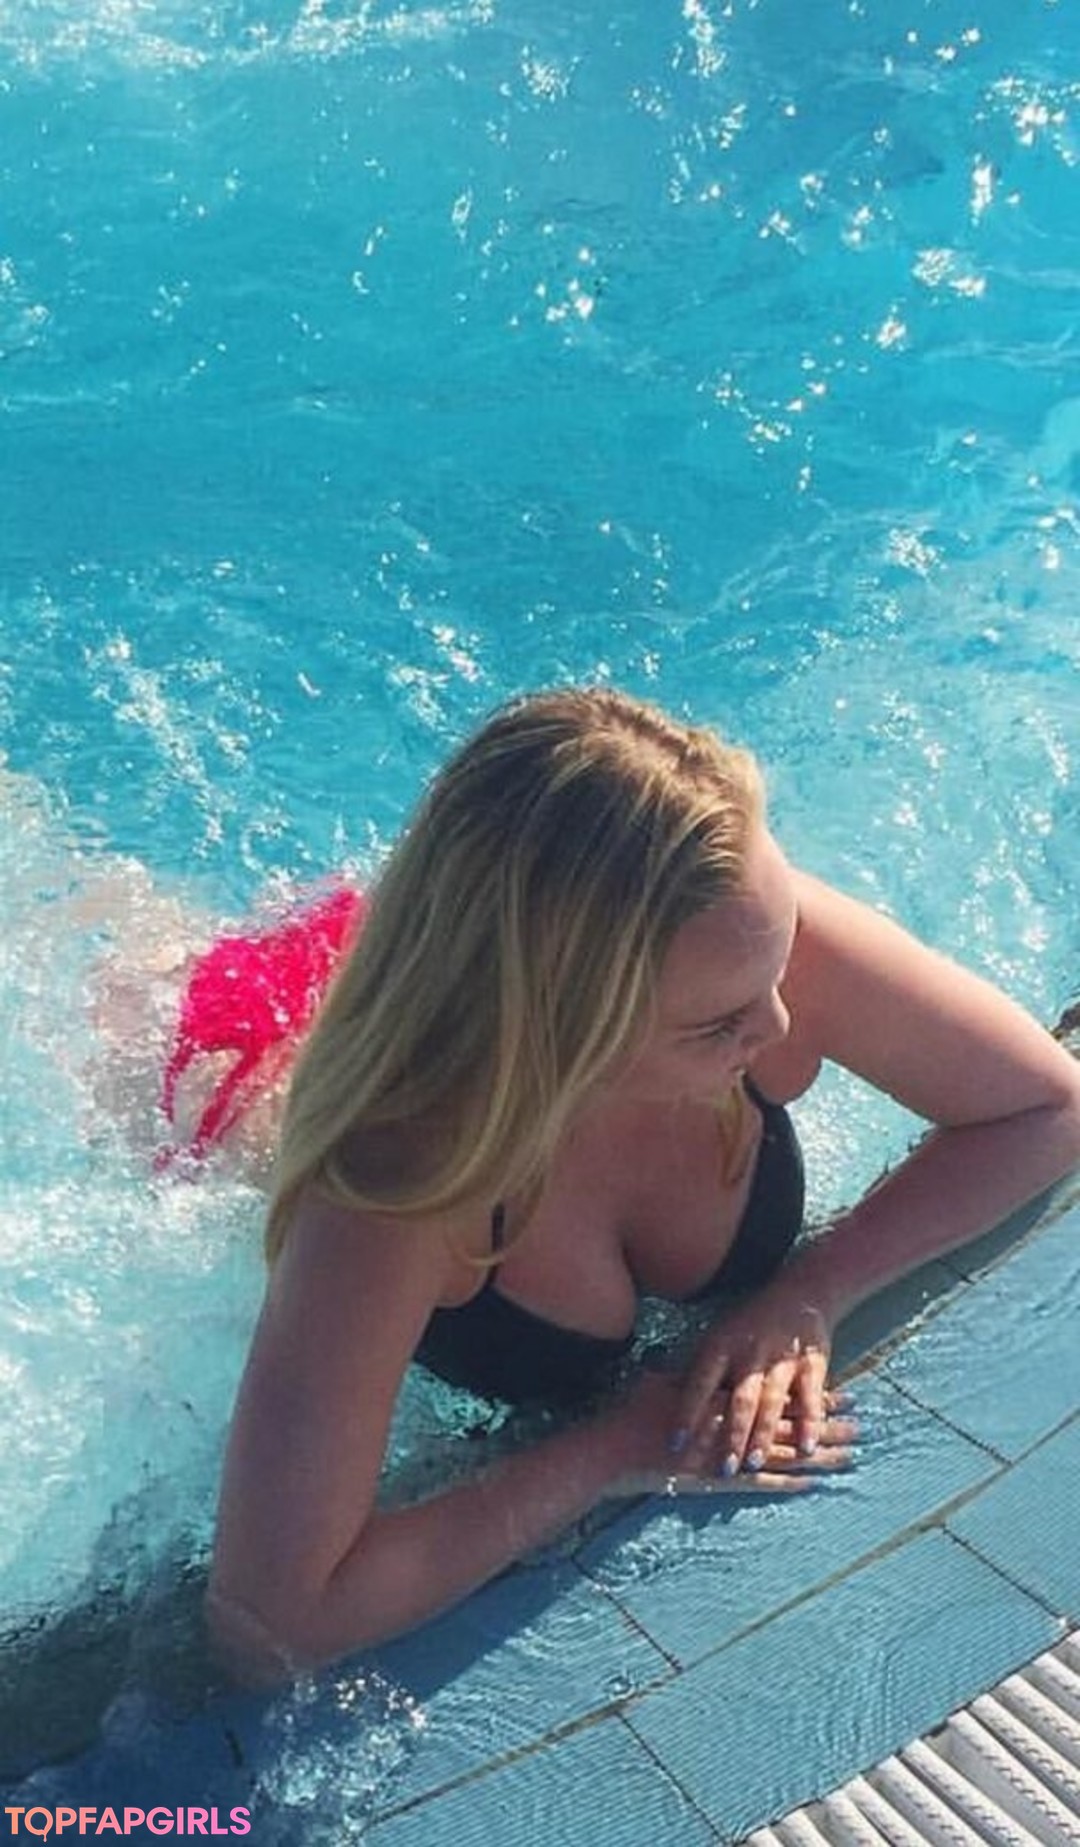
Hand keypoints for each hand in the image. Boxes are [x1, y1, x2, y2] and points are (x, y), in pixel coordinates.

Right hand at [600, 1365, 853, 1500]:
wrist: (610, 1451)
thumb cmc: (628, 1415)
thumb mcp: (659, 1384)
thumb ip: (683, 1374)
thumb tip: (696, 1360)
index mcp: (721, 1393)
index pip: (774, 1392)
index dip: (808, 1393)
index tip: (841, 1391)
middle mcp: (729, 1420)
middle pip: (788, 1421)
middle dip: (825, 1422)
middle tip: (860, 1423)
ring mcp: (724, 1452)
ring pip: (783, 1452)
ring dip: (818, 1454)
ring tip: (851, 1454)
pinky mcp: (716, 1481)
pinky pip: (760, 1484)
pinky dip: (787, 1483)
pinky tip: (813, 1483)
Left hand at [671, 1287, 834, 1476]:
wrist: (799, 1294)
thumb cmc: (748, 1324)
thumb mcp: (718, 1337)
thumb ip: (698, 1369)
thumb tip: (658, 1394)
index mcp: (722, 1346)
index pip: (700, 1383)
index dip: (687, 1413)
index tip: (675, 1444)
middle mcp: (750, 1352)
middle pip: (739, 1399)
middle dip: (731, 1434)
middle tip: (723, 1468)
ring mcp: (782, 1358)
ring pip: (772, 1400)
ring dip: (763, 1434)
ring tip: (754, 1464)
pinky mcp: (812, 1364)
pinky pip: (811, 1397)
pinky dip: (810, 1422)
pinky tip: (806, 1448)